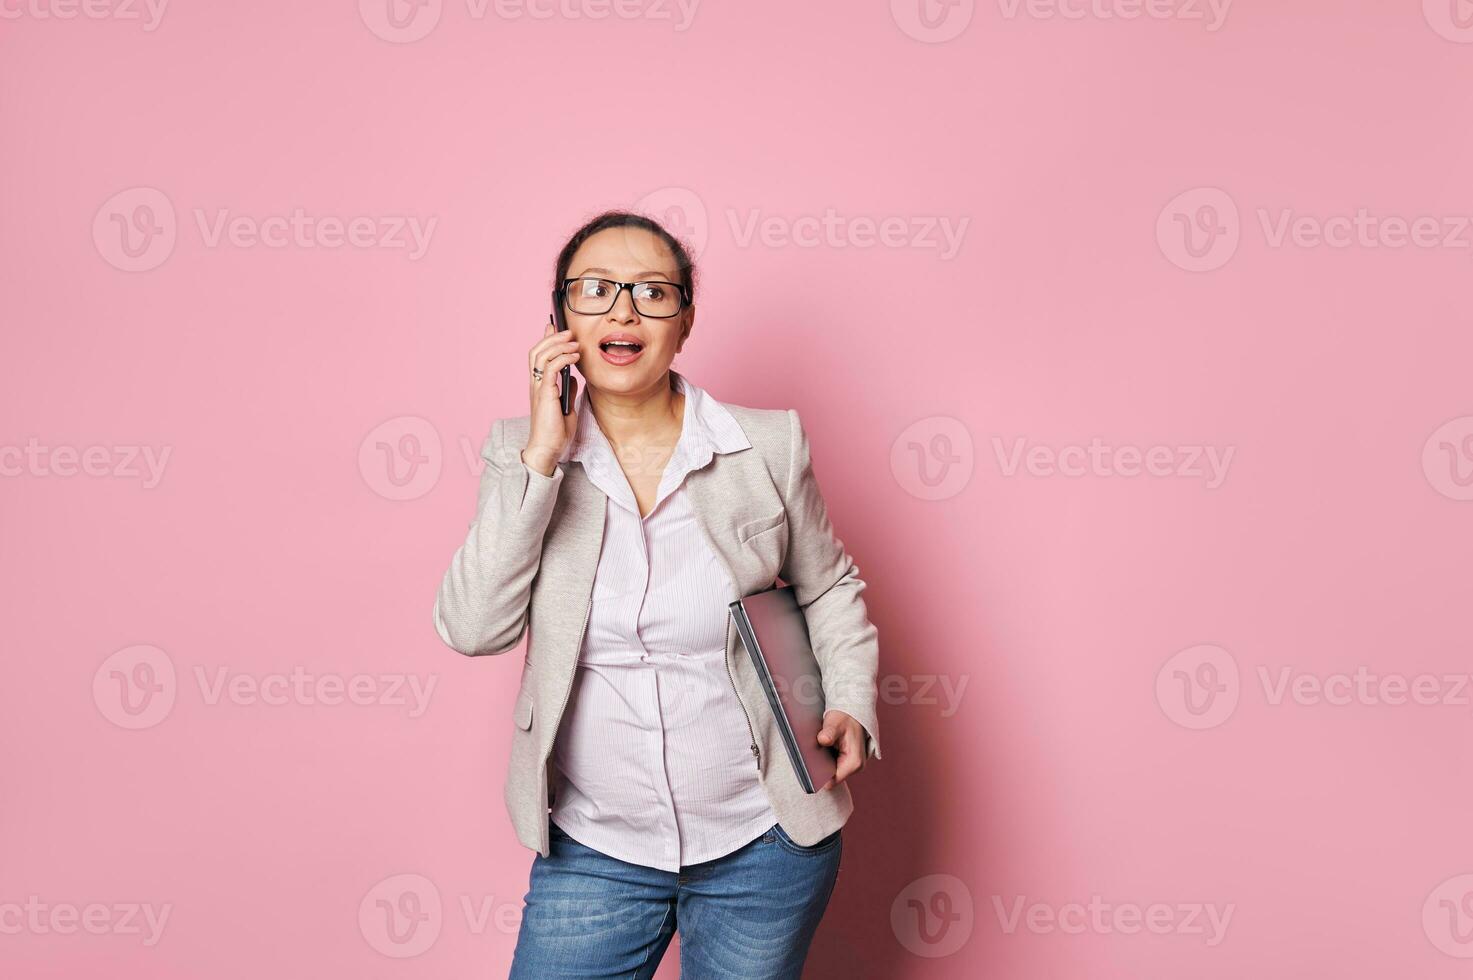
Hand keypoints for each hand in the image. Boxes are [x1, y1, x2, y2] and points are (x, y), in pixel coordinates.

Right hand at [524, 319, 580, 473]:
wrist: (548, 449)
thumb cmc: (555, 432)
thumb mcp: (566, 407)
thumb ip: (567, 390)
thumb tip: (572, 376)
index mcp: (539, 386)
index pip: (538, 356)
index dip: (545, 339)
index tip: (553, 326)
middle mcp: (535, 384)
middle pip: (537, 351)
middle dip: (552, 337)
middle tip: (568, 331)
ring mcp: (538, 388)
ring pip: (542, 356)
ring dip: (558, 345)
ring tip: (573, 341)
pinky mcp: (545, 394)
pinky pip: (550, 369)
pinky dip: (562, 358)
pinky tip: (575, 357)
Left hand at [816, 710, 866, 790]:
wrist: (853, 713)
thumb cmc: (846, 718)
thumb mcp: (836, 723)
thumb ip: (829, 733)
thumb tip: (822, 740)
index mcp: (854, 762)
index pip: (832, 781)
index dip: (819, 775)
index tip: (809, 766)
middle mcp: (855, 767)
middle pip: (831, 778)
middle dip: (820, 769)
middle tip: (812, 754)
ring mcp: (851, 765)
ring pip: (831, 772)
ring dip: (823, 764)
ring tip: (818, 750)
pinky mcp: (846, 762)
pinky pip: (832, 766)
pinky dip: (826, 760)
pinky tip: (822, 750)